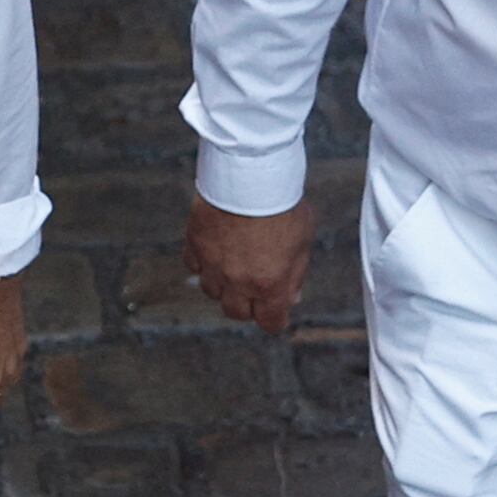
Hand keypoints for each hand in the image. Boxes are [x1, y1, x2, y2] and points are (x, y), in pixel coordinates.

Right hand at [187, 194, 315, 337]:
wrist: (251, 173)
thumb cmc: (283, 205)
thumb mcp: (303, 241)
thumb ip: (295, 274)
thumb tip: (292, 296)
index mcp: (270, 285)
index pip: (269, 323)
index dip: (274, 318)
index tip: (276, 310)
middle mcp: (238, 281)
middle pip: (235, 312)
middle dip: (247, 304)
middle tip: (255, 287)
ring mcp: (213, 264)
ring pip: (211, 291)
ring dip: (223, 285)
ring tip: (234, 265)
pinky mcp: (195, 243)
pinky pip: (194, 265)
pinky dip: (203, 263)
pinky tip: (215, 250)